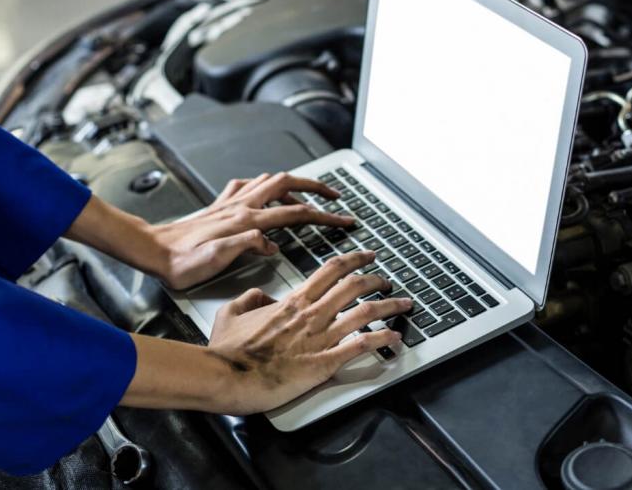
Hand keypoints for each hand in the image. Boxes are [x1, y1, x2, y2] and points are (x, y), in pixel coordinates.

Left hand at [66, 173, 355, 290]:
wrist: (153, 251)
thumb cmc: (181, 262)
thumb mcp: (216, 260)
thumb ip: (247, 247)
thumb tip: (272, 243)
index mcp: (246, 221)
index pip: (295, 213)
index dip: (324, 216)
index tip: (343, 220)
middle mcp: (240, 206)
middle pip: (287, 184)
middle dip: (315, 186)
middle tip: (333, 195)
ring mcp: (230, 203)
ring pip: (269, 180)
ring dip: (293, 182)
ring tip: (307, 192)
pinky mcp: (219, 205)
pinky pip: (246, 185)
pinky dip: (262, 185)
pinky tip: (263, 192)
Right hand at [206, 251, 411, 413]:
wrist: (227, 376)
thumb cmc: (228, 351)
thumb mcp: (231, 312)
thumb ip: (249, 298)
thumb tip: (261, 295)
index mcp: (293, 302)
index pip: (331, 270)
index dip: (354, 259)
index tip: (367, 256)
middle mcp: (311, 315)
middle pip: (354, 287)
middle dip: (377, 279)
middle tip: (388, 279)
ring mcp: (320, 338)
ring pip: (365, 312)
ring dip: (389, 306)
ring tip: (404, 303)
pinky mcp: (324, 363)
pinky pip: (361, 346)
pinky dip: (382, 339)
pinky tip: (395, 337)